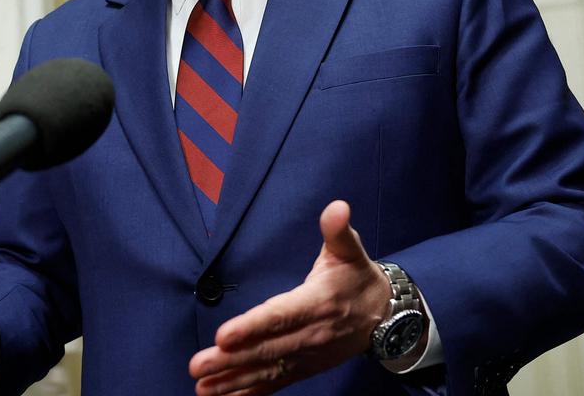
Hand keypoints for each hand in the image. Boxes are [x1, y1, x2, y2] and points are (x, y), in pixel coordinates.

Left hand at [189, 200, 393, 394]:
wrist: (385, 315)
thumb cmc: (358, 277)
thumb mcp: (351, 250)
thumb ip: (338, 231)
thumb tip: (337, 207)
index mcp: (318, 302)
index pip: (280, 316)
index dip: (252, 327)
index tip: (223, 336)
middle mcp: (312, 334)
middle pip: (267, 349)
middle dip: (231, 359)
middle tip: (198, 365)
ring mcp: (308, 355)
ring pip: (268, 370)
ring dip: (234, 381)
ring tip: (203, 387)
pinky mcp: (305, 367)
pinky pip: (276, 383)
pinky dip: (250, 393)